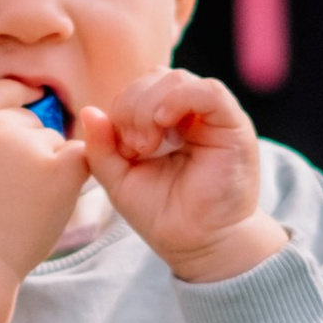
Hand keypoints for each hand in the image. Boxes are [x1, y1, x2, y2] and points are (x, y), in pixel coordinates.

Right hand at [0, 82, 87, 322]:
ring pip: (56, 143)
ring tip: (22, 207)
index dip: (18, 103)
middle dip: (31, 147)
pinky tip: (54, 200)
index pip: (3, 89)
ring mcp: (30, 146)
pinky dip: (72, 175)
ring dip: (50, 168)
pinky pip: (81, 157)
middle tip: (12, 191)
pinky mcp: (59, 170)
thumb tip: (24, 104)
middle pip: (34, 120)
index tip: (20, 127)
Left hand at [80, 71, 286, 285]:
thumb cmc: (163, 215)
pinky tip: (163, 122)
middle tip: (134, 147)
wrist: (198, 244)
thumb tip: (88, 111)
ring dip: (150, 106)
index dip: (123, 108)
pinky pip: (210, 92)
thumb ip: (102, 148)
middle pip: (157, 77)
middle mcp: (193, 115)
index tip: (123, 148)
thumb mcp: (120, 179)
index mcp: (168, 123)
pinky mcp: (234, 125)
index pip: (141, 88)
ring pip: (178, 79)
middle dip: (133, 106)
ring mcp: (214, 118)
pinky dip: (180, 98)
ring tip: (147, 144)